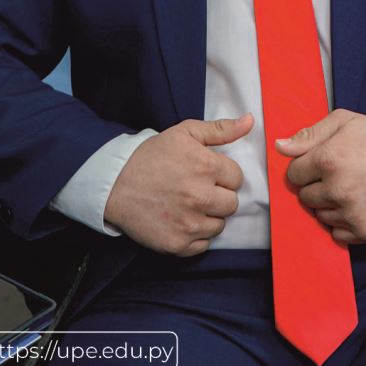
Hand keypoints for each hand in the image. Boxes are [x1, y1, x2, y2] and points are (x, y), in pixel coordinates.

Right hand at [104, 114, 253, 255]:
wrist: (114, 185)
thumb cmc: (151, 156)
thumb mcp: (185, 133)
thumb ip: (221, 129)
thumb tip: (250, 121)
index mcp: (206, 167)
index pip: (237, 178)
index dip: (223, 175)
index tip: (207, 174)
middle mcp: (200, 197)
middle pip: (232, 203)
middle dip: (220, 196)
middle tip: (199, 190)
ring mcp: (189, 223)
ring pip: (220, 225)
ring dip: (209, 216)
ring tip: (189, 205)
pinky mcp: (177, 244)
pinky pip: (203, 245)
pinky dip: (196, 236)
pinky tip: (182, 220)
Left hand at [276, 110, 365, 244]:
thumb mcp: (345, 122)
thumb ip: (309, 134)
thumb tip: (279, 147)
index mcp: (329, 159)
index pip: (293, 174)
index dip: (305, 166)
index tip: (322, 161)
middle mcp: (338, 189)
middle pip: (304, 197)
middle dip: (316, 185)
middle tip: (340, 173)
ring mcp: (351, 213)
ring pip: (319, 216)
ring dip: (329, 204)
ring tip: (352, 186)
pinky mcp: (364, 231)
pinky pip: (336, 233)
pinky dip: (343, 221)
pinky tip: (359, 203)